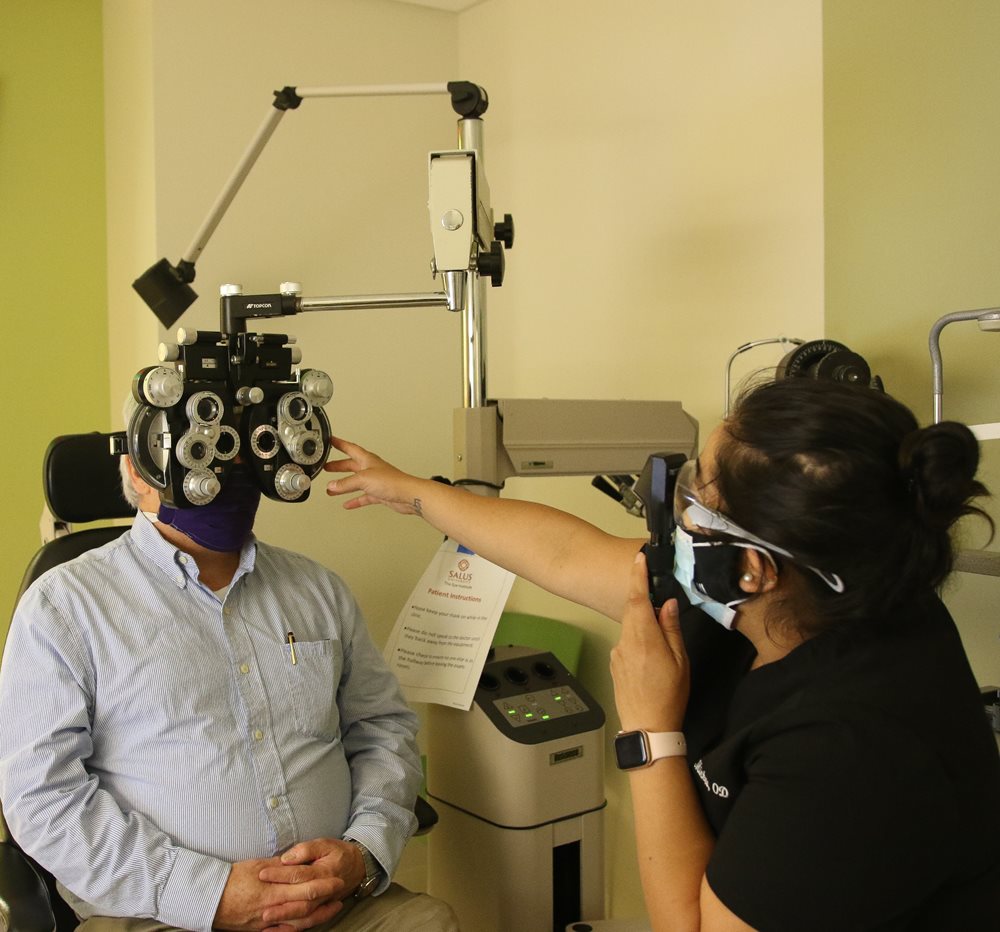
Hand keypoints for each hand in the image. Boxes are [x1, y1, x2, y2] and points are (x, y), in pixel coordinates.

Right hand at [213, 855, 343, 931]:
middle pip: (305, 906)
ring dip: (318, 916)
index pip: (304, 888)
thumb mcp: (257, 866)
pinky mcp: (260, 930)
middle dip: (325, 899)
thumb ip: (279, 866)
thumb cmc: (231, 879)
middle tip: (340, 891)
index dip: (323, 885)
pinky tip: (308, 925)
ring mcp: (266, 923)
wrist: (208, 899)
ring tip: (332, 908)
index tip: (337, 879)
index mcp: (272, 891)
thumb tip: (296, 862)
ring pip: (297, 923)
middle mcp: (272, 909)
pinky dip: (298, 929)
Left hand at [256, 838, 365, 928]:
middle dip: (280, 904)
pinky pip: (306, 924)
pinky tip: (275, 929)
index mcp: (323, 872)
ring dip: (285, 918)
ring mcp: (322, 904)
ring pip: (303, 916)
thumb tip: (287, 858)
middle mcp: (323, 892)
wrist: (357, 867)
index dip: (280, 874)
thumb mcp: (324, 844)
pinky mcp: (319, 911)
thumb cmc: (337, 853)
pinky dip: (291, 928)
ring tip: (266, 919)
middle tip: (261, 905)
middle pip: (300, 901)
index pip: (299, 874)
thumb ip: (306, 850)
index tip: (262, 873)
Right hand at [324, 437, 423, 514]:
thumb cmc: (392, 481)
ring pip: (355, 482)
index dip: (339, 443)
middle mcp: (371, 468)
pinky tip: (348, 503)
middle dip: (338, 466)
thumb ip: (346, 483)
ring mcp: (375, 481)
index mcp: (367, 459)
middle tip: (327, 466)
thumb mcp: (363, 479)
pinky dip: (355, 499)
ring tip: (332, 488)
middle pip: (351, 465)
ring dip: (343, 485)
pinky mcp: (379, 493)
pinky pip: (363, 496)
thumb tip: (333, 485)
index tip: (331, 440)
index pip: (350, 448)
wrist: (407, 495)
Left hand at [610, 552, 689, 732]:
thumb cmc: (669, 696)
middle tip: (658, 595)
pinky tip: (651, 657)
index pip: (638, 599)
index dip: (638, 577)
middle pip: (632, 610)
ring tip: (662, 642)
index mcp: (644, 638)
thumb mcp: (680, 661)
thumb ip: (671, 629)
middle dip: (643, 599)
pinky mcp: (615, 663)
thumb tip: (668, 604)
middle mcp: (626, 642)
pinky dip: (639, 640)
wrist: (648, 727)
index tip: (639, 559)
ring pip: (630, 627)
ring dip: (643, 624)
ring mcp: (617, 653)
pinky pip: (627, 642)